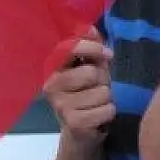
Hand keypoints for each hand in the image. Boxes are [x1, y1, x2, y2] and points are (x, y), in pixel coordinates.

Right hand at [43, 27, 113, 143]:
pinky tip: (98, 116)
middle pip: (91, 73)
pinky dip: (109, 112)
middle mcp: (51, 84)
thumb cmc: (86, 94)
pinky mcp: (73, 122)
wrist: (79, 131)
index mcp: (52, 67)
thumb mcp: (89, 68)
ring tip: (96, 103)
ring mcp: (60, 104)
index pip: (68, 48)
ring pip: (102, 92)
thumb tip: (90, 28)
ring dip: (107, 98)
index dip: (91, 48)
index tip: (108, 54)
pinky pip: (107, 110)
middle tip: (96, 88)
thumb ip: (91, 49)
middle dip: (103, 80)